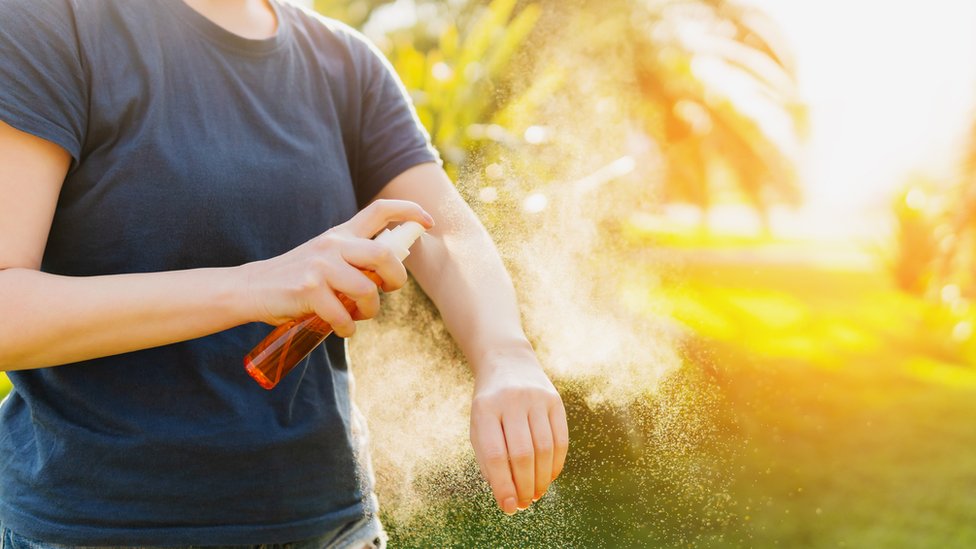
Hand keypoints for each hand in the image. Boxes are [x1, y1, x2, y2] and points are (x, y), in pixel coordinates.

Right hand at [241, 199, 433, 335]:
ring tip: (358, 316)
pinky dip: (347, 328)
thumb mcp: (325, 257)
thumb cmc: (296, 278)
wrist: (252, 289)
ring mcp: (321, 266)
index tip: (429, 222)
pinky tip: (341, 328)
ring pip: (367, 291)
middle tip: (389, 290)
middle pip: (385, 255)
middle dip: (397, 278)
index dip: (410, 211)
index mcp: (341, 234)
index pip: (380, 210)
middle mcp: (333, 245)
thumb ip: (353, 259)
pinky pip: (343, 315)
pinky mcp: (308, 290)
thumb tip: (390, 274)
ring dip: (370, 311)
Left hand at [469, 345, 568, 514]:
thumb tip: (508, 497)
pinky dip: (556, 464)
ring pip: (544, 449)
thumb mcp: (479, 427)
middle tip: (524, 504)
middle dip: (524, 486)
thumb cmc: (490, 406)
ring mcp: (536, 398)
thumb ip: (489, 460)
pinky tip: (548, 477)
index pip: (495, 454)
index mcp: (485, 408)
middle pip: (522, 454)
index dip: (503, 485)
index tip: (508, 507)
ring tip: (536, 494)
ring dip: (542, 479)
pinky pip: (560, 439)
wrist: (508, 363)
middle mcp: (512, 401)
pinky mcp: (555, 401)